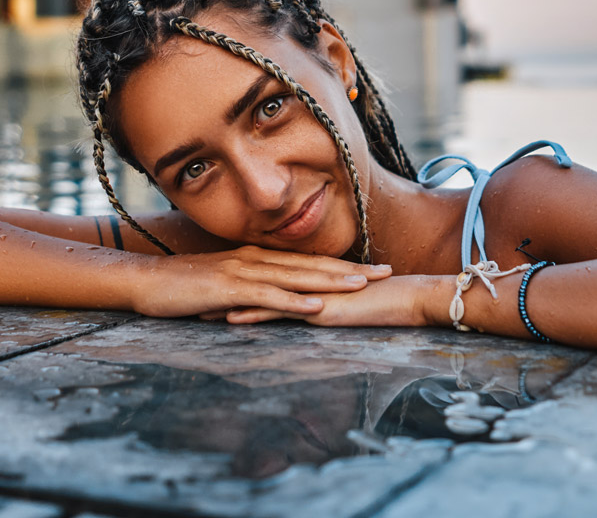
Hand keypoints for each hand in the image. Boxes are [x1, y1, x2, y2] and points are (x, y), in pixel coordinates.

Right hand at [129, 246, 391, 317]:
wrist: (142, 281)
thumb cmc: (179, 287)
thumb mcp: (221, 289)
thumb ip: (246, 293)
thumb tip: (265, 305)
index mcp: (255, 259)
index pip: (306, 262)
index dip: (340, 264)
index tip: (371, 268)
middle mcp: (254, 260)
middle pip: (311, 265)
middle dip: (349, 268)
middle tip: (385, 272)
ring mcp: (241, 273)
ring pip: (296, 276)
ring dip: (331, 280)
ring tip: (363, 285)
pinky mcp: (228, 289)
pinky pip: (268, 295)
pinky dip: (295, 300)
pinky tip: (317, 305)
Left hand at [220, 275, 443, 327]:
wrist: (405, 298)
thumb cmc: (382, 301)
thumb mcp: (344, 302)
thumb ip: (325, 301)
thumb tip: (309, 309)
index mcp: (306, 280)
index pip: (265, 279)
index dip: (238, 282)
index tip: (211, 287)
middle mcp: (302, 282)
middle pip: (254, 283)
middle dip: (223, 290)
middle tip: (192, 294)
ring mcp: (307, 293)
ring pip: (260, 296)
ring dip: (229, 303)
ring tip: (198, 310)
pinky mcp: (316, 307)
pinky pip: (280, 311)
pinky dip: (253, 314)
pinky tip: (230, 318)